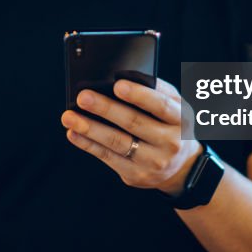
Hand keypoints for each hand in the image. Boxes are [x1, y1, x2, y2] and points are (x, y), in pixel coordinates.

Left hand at [60, 77, 201, 195]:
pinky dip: (88, 144)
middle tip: (83, 97)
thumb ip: (156, 89)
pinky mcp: (136, 175)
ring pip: (117, 143)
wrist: (182, 165)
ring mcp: (153, 162)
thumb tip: (124, 77)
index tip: (117, 85)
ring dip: (90, 129)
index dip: (139, 95)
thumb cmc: (171, 124)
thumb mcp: (175, 105)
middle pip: (134, 123)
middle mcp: (170, 143)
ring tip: (69, 117)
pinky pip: (108, 158)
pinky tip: (74, 133)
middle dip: (106, 109)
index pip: (161, 106)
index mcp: (181, 119)